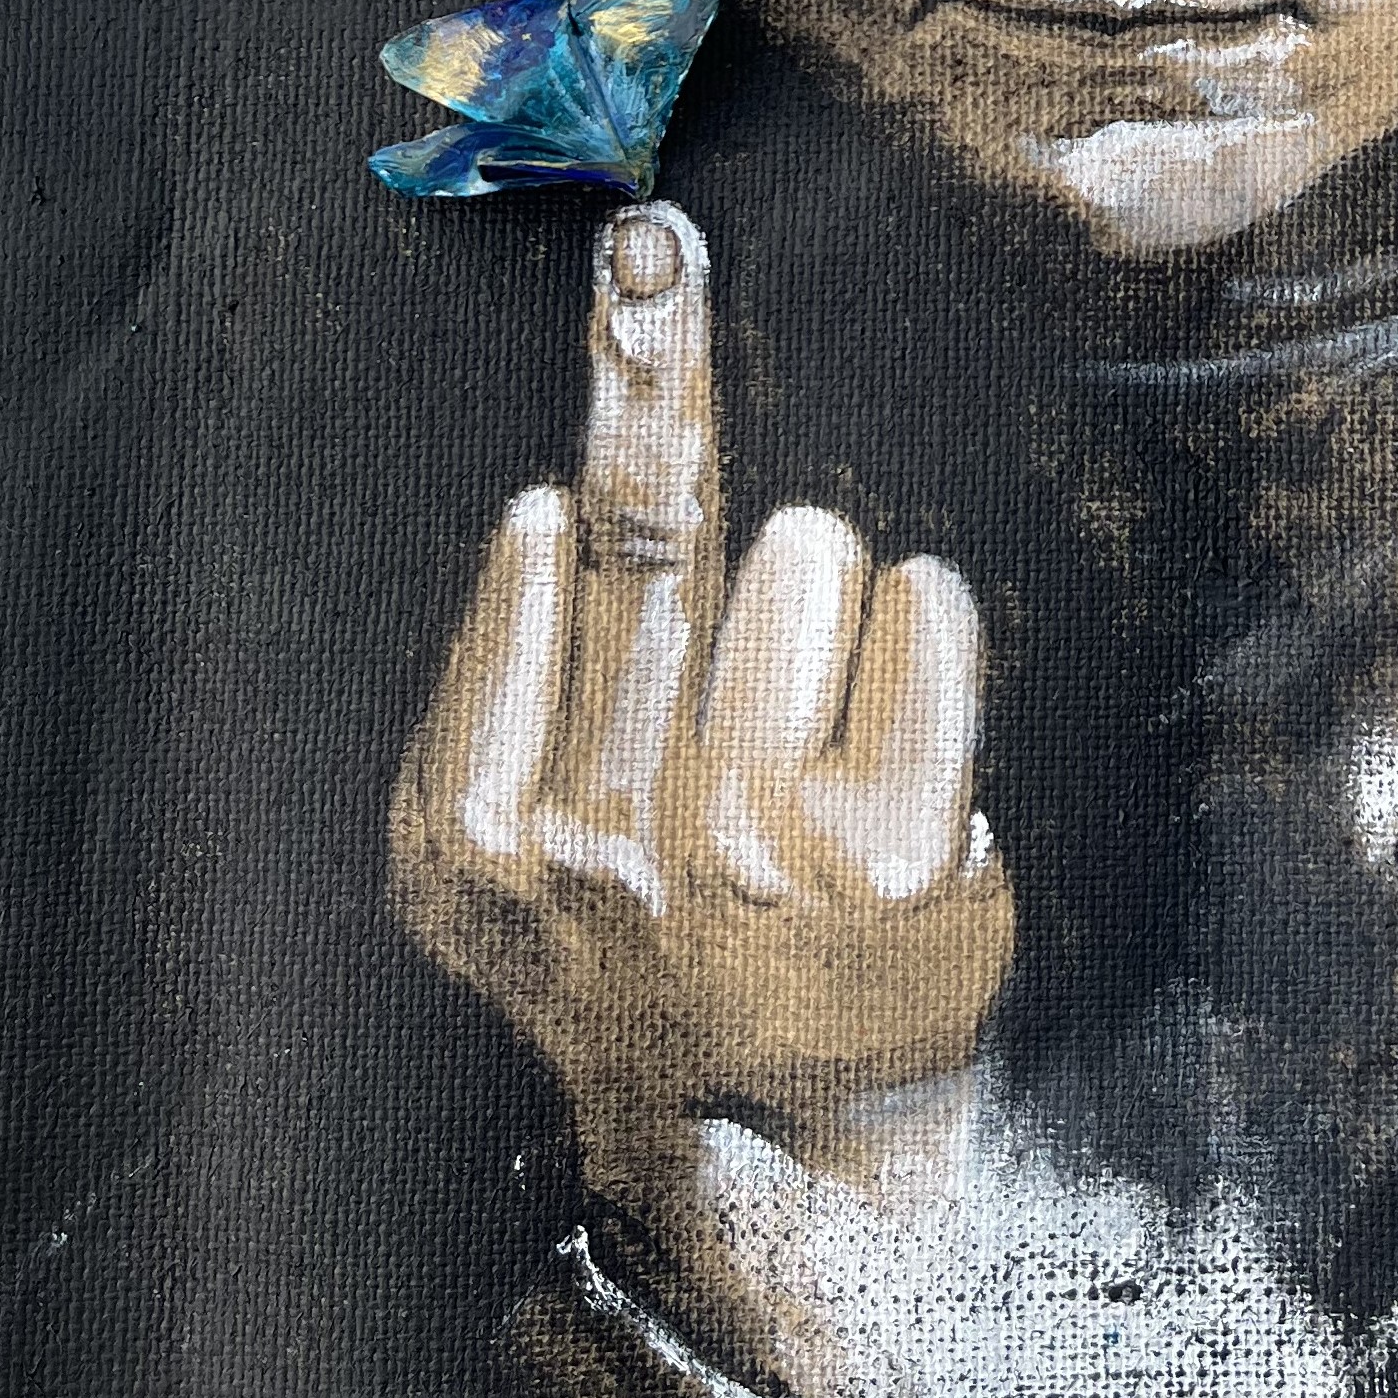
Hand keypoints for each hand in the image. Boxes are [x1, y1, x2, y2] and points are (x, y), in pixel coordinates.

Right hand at [390, 202, 1014, 1215]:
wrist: (771, 1152)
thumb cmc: (647, 948)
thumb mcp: (504, 853)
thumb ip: (501, 688)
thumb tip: (536, 510)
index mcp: (476, 833)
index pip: (547, 551)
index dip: (606, 383)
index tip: (631, 246)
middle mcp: (603, 839)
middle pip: (660, 520)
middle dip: (650, 344)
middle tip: (648, 245)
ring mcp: (753, 848)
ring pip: (804, 551)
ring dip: (816, 594)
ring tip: (803, 720)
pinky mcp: (894, 854)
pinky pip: (921, 610)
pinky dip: (922, 630)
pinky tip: (889, 724)